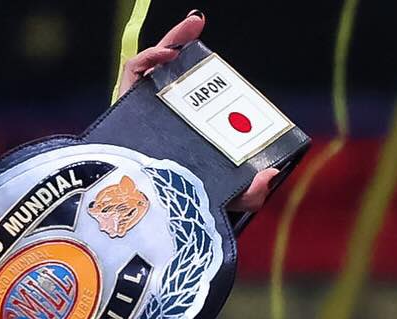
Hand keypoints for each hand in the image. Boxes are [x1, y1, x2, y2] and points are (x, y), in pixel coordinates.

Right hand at [117, 12, 278, 213]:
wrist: (139, 217)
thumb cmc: (179, 212)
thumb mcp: (223, 204)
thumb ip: (250, 194)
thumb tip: (272, 174)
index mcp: (184, 137)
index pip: (198, 106)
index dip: (210, 87)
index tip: (227, 76)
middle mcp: (163, 122)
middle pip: (176, 79)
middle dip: (189, 50)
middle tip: (200, 26)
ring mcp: (142, 113)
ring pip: (157, 68)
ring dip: (173, 40)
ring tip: (192, 24)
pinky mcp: (124, 107)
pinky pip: (135, 72)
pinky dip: (152, 56)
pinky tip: (171, 53)